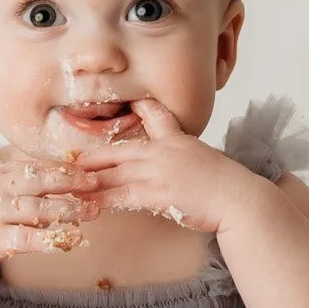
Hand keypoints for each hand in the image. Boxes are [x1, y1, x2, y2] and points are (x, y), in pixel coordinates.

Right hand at [0, 157, 103, 281]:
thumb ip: (16, 185)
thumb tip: (53, 182)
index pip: (36, 166)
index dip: (65, 168)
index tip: (88, 171)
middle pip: (41, 182)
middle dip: (72, 182)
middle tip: (97, 186)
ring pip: (40, 209)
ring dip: (69, 211)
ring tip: (91, 212)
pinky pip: (29, 239)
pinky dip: (53, 240)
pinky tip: (71, 241)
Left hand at [74, 97, 259, 234]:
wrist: (239, 199)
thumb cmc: (228, 187)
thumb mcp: (206, 162)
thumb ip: (186, 160)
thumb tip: (178, 169)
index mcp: (178, 140)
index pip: (156, 115)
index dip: (139, 108)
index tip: (124, 102)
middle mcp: (164, 150)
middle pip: (119, 151)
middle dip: (93, 158)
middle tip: (72, 162)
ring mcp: (159, 171)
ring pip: (115, 174)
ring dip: (90, 182)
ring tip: (69, 186)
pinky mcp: (158, 192)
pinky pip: (122, 196)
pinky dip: (102, 201)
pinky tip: (88, 205)